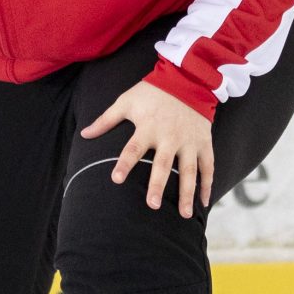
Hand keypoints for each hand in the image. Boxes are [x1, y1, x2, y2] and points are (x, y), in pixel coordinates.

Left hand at [79, 81, 214, 217]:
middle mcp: (169, 137)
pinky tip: (203, 202)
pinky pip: (208, 166)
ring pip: (189, 171)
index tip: (116, 179)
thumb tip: (85, 134)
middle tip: (152, 205)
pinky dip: (207, 184)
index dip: (124, 164)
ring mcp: (189, 141)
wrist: (187, 79)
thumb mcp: (126, 101)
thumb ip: (106, 119)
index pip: (133, 149)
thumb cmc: (152, 92)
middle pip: (162, 165)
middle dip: (157, 185)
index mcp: (148, 128)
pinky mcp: (204, 142)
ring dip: (187, 193)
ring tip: (184, 214)